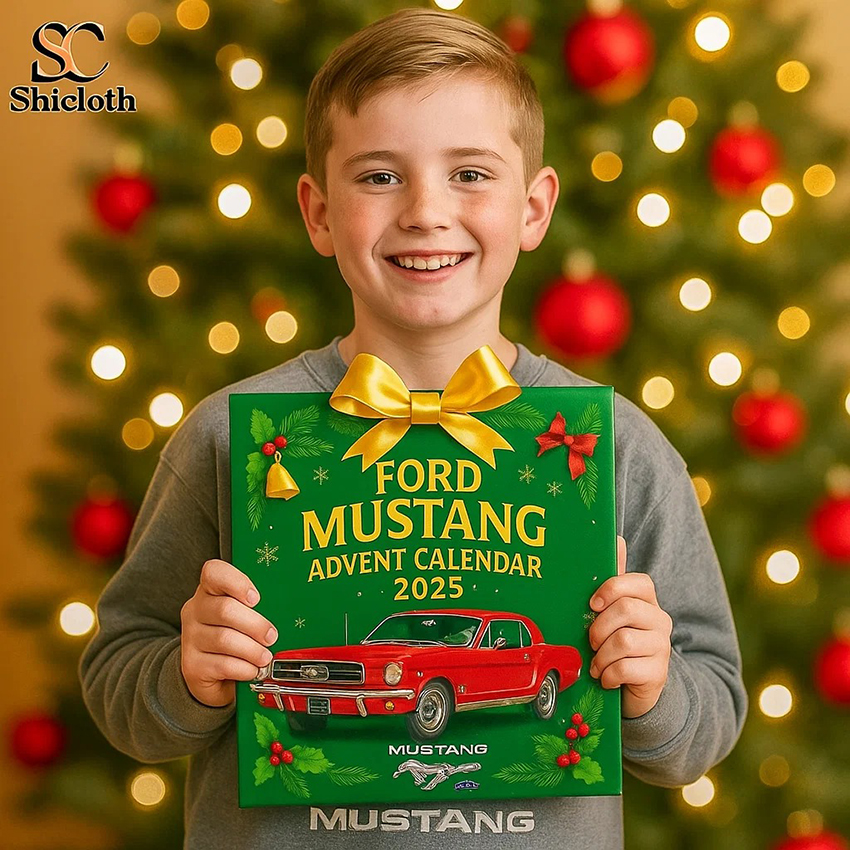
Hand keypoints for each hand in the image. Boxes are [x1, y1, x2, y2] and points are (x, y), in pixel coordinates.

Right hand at [180, 559, 277, 707]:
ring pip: (224, 639)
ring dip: (252, 649)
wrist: (214, 676)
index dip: (236, 582)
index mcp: (210, 591)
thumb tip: (288, 612)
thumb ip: (259, 608)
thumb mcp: (247, 616)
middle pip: (225, 609)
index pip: (214, 572)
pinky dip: (243, 669)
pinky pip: (222, 665)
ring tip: (265, 657)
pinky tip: (252, 670)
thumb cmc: (237, 637)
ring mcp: (191, 638)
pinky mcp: (192, 665)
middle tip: (271, 636)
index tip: (255, 598)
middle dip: (255, 624)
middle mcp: (196, 610)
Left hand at [587, 536, 672, 717]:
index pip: (639, 583)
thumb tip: (617, 538)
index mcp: (647, 601)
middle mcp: (659, 620)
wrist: (634, 686)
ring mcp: (662, 647)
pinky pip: (626, 668)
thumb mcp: (611, 611)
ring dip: (601, 655)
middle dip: (599, 626)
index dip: (612, 589)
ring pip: (624, 641)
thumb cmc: (617, 641)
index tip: (592, 604)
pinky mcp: (658, 673)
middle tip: (591, 640)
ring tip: (597, 663)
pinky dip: (608, 674)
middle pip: (626, 610)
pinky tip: (606, 678)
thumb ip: (613, 581)